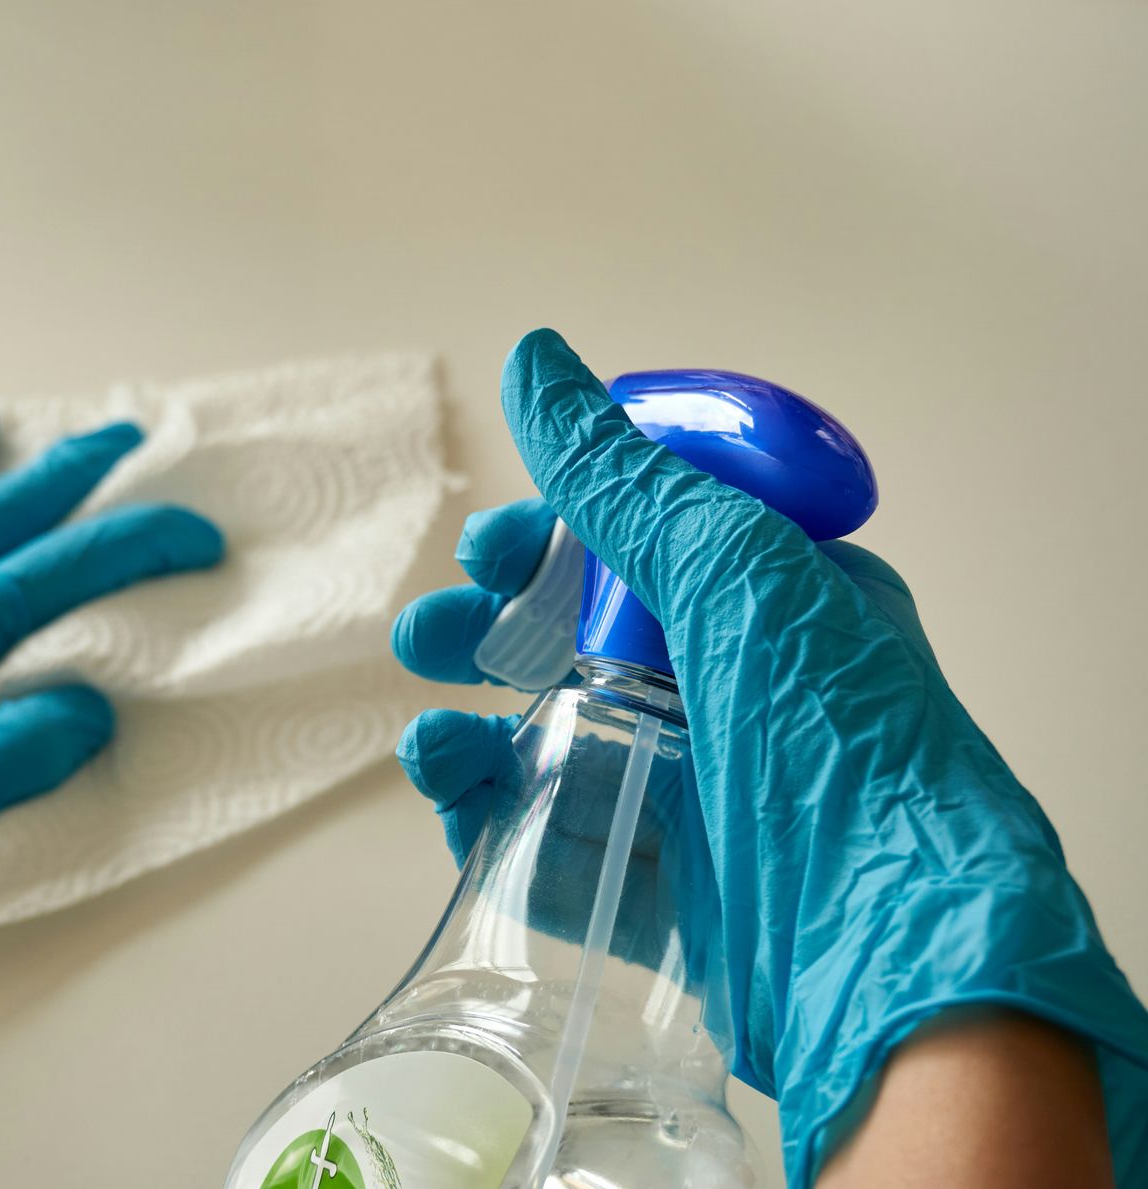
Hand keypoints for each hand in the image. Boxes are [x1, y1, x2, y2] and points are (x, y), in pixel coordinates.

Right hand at [390, 329, 1147, 1184]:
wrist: (889, 952)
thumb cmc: (836, 740)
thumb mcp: (734, 570)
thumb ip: (620, 477)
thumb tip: (531, 357)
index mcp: (770, 607)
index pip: (636, 548)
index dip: (548, 540)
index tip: (487, 550)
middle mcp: (726, 698)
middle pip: (574, 647)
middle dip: (487, 632)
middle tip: (429, 634)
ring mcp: (685, 799)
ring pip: (544, 745)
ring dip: (468, 725)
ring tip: (428, 734)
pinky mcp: (648, 895)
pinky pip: (541, 843)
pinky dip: (483, 815)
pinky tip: (451, 790)